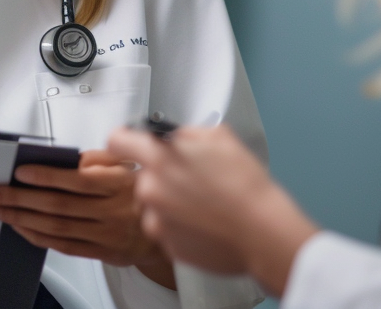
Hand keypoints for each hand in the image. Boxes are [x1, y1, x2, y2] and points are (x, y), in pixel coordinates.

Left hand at [0, 150, 175, 288]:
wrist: (161, 227)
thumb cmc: (137, 190)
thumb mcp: (125, 164)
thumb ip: (96, 159)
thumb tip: (64, 158)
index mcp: (118, 184)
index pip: (77, 180)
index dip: (46, 176)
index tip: (20, 172)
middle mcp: (112, 211)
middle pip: (58, 205)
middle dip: (19, 198)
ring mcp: (105, 234)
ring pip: (56, 227)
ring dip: (21, 218)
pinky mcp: (101, 252)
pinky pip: (63, 246)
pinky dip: (37, 236)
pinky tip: (20, 226)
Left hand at [107, 126, 318, 296]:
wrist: (263, 232)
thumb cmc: (245, 185)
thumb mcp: (219, 137)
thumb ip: (185, 133)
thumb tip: (173, 137)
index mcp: (158, 158)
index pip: (117, 140)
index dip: (125, 139)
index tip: (131, 144)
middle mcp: (150, 190)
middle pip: (143, 176)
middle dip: (162, 175)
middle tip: (192, 180)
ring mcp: (156, 221)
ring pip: (154, 206)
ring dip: (170, 204)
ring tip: (202, 206)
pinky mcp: (168, 246)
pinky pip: (167, 230)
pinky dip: (181, 227)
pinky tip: (205, 223)